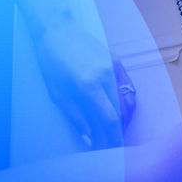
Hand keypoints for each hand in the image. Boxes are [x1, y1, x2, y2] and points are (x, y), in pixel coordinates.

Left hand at [20, 0, 135, 149]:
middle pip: (121, 113)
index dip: (111, 138)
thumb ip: (76, 116)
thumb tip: (88, 138)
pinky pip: (129, 88)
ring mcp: (114, 67)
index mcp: (88, 84)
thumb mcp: (57, 92)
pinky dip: (128, 104)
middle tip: (111, 146)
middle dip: (118, 133)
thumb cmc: (51, 61)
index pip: (108, 119)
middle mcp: (105, 75)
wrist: (58, 30)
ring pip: (128, 102)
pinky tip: (121, 114)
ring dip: (124, 120)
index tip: (109, 151)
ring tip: (115, 132)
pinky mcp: (118, 62)